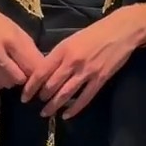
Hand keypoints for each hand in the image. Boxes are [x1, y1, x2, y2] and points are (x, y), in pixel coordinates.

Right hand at [0, 8, 42, 91]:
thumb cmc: (1, 26)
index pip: (31, 66)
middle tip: (26, 71)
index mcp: (11, 40)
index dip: (39, 73)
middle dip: (26, 77)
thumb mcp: (20, 33)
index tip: (42, 73)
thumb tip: (44, 71)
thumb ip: (31, 53)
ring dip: (13, 80)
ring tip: (14, 70)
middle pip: (19, 78)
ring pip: (8, 83)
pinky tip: (2, 71)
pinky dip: (2, 81)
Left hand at [23, 6, 145, 117]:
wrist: (120, 30)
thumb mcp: (71, 39)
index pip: (41, 72)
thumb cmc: (95, 33)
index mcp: (63, 50)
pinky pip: (85, 98)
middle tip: (37, 104)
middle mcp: (72, 62)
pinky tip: (67, 115)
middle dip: (42, 97)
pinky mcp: (100, 79)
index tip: (24, 96)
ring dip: (54, 106)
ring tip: (46, 113)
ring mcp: (87, 72)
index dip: (31, 86)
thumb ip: (59, 54)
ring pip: (66, 94)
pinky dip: (74, 108)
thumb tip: (45, 70)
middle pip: (52, 85)